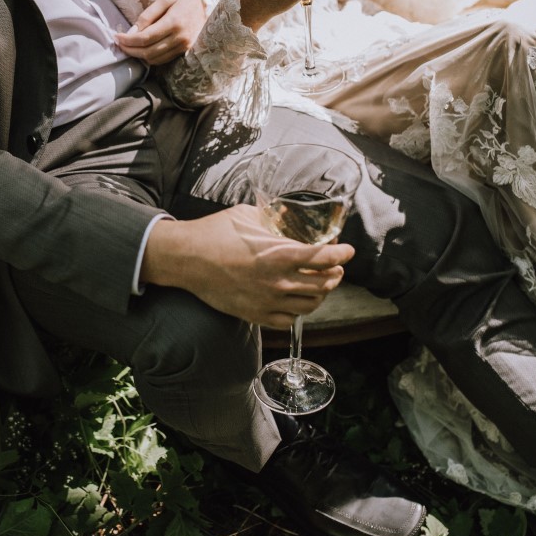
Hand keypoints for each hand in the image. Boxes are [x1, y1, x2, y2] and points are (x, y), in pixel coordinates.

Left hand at [114, 0, 206, 64]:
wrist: (206, 4)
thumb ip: (148, 15)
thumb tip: (133, 31)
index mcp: (174, 22)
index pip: (145, 38)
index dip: (128, 41)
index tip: (117, 37)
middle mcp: (180, 38)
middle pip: (148, 52)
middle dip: (130, 50)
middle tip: (119, 44)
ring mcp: (184, 46)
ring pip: (155, 59)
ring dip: (139, 56)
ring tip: (128, 47)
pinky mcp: (185, 51)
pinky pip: (163, 60)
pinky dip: (150, 57)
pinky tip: (142, 49)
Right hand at [142, 204, 352, 328]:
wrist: (187, 258)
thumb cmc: (214, 233)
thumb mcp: (248, 215)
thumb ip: (272, 218)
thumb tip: (287, 215)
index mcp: (280, 254)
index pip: (324, 258)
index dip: (342, 254)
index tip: (347, 251)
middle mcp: (278, 281)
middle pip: (323, 283)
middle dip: (335, 274)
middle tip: (336, 266)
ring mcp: (267, 301)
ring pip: (310, 305)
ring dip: (321, 293)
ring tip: (322, 284)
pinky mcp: (255, 314)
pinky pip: (288, 320)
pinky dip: (299, 311)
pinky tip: (298, 302)